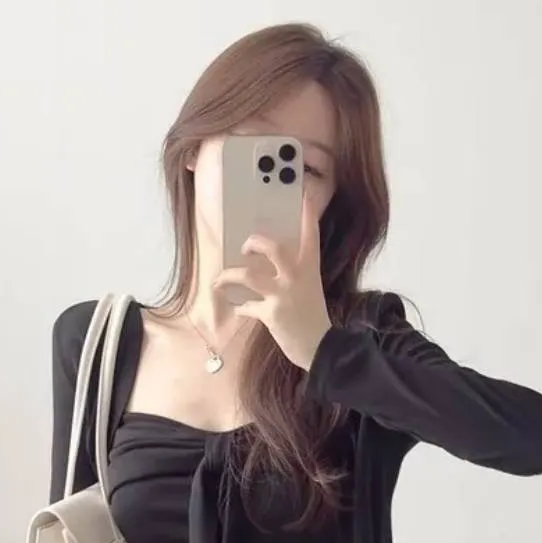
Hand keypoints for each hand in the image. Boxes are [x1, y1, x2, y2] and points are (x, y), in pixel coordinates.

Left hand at [214, 195, 332, 370]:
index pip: (310, 233)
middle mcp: (296, 276)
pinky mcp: (271, 314)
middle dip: (254, 244)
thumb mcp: (310, 287)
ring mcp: (283, 295)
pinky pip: (246, 307)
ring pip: (248, 276)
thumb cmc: (313, 316)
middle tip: (244, 248)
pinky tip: (238, 308)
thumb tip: (268, 261)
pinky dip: (239, 307)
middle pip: (273, 248)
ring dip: (229, 277)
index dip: (307, 212)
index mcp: (309, 266)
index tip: (303, 194)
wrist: (321, 348)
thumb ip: (295, 271)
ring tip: (220, 280)